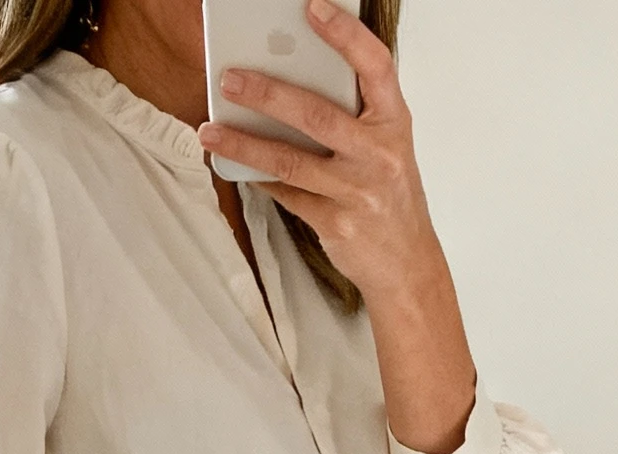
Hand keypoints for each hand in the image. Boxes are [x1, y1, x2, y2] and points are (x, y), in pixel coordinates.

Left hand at [197, 0, 477, 453]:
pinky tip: (233, 165)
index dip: (345, 35)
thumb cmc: (389, 196)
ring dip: (245, 143)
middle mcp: (379, 155)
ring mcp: (357, 192)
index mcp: (395, 123)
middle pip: (316, 115)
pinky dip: (259, 179)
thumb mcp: (386, 146)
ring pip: (291, 161)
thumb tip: (291, 80)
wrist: (406, 264)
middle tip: (231, 78)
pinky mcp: (336, 224)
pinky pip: (287, 195)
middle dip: (267, 93)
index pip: (375, 66)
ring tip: (210, 129)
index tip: (312, 9)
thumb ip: (353, 115)